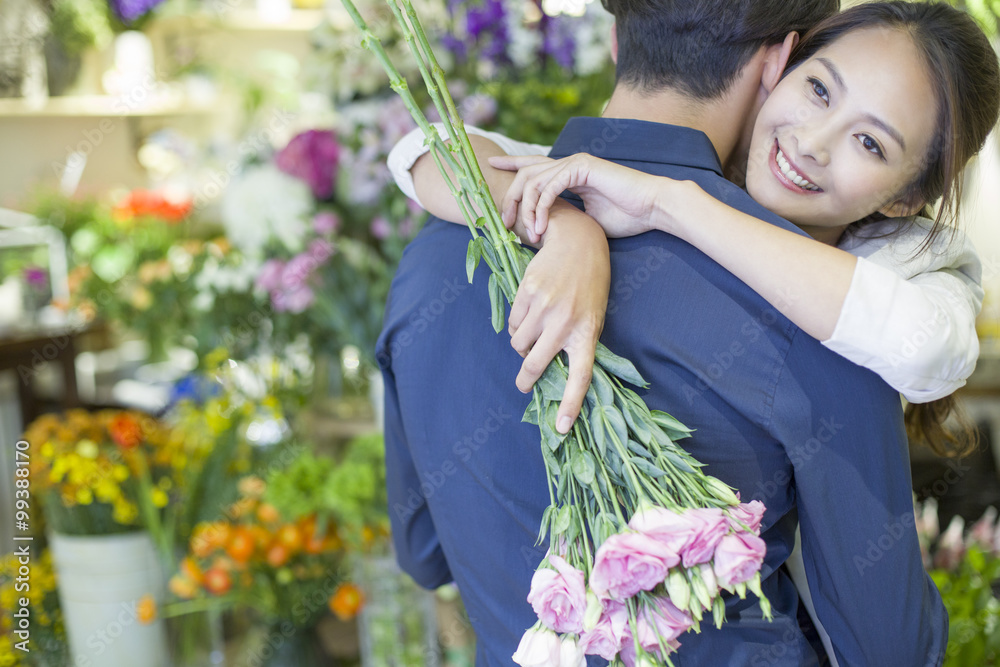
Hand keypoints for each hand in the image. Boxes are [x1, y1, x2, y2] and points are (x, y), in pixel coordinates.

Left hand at [489, 153, 667, 238]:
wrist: (652, 209)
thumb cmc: (626, 217)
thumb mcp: (585, 220)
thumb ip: (563, 218)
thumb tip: (543, 231)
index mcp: (570, 174)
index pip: (533, 167)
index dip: (511, 165)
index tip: (491, 167)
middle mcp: (569, 164)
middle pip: (526, 172)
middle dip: (510, 197)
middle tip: (503, 222)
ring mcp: (575, 163)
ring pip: (534, 179)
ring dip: (526, 209)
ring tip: (526, 233)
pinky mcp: (582, 167)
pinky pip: (550, 186)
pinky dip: (541, 208)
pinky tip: (540, 227)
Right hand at [510, 203, 609, 432]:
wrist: (579, 242)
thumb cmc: (589, 286)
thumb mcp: (592, 316)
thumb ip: (575, 342)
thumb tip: (551, 373)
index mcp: (586, 334)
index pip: (580, 377)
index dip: (570, 405)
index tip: (560, 428)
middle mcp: (565, 324)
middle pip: (533, 364)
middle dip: (525, 379)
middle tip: (524, 384)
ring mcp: (544, 308)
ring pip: (518, 343)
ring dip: (521, 343)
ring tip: (534, 331)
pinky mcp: (527, 293)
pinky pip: (512, 323)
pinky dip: (517, 323)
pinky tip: (530, 310)